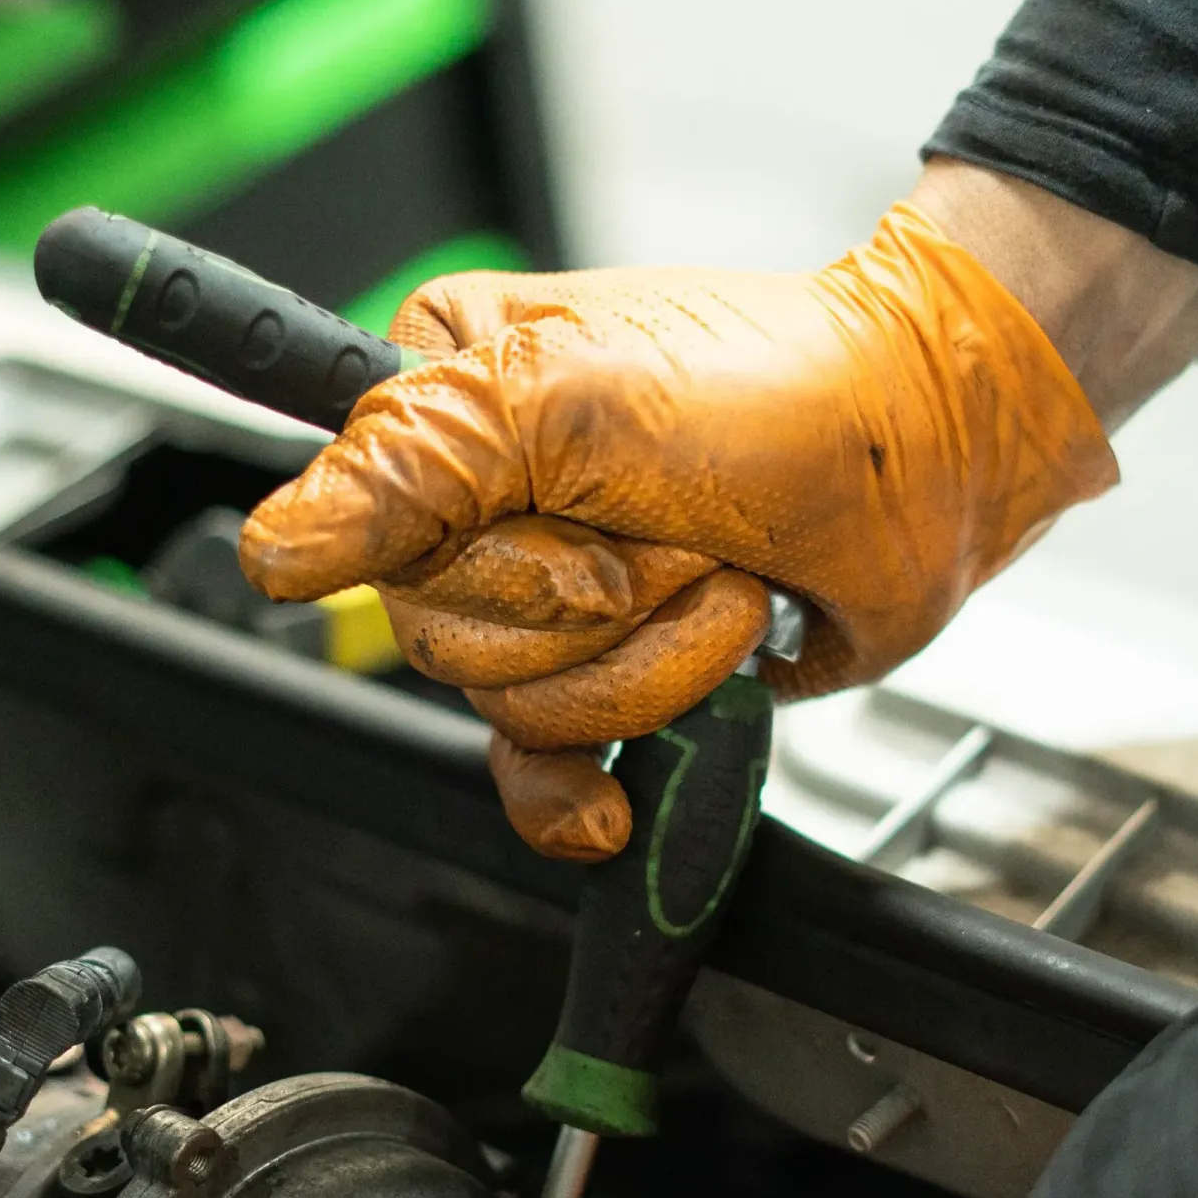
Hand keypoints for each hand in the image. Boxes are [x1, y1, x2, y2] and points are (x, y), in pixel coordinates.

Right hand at [240, 202, 1114, 854]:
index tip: (571, 515)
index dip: (485, 552)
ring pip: (516, 707)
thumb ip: (407, 463)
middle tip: (674, 536)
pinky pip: (542, 773)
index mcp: (442, 400)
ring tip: (717, 581)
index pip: (372, 531)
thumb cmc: (776, 393)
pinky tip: (615, 804)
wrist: (924, 458)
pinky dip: (580, 793)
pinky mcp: (615, 670)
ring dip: (646, 664)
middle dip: (589, 609)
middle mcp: (479, 499)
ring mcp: (548, 592)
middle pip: (448, 636)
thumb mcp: (569, 395)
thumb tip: (273, 550)